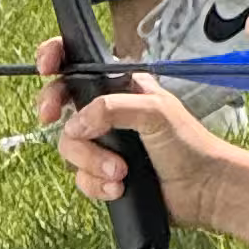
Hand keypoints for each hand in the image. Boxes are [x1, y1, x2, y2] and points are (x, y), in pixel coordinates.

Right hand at [49, 63, 248, 235]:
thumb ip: (113, 108)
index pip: (79, 64)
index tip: (46, 68)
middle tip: (51, 117)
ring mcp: (104, 143)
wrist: (202, 189)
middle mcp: (108, 112)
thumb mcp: (155, 111)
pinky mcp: (103, 174)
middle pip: (62, 104)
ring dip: (92, 161)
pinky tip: (119, 186)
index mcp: (120, 86)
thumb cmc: (189, 143)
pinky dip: (97, 184)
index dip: (56, 59)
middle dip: (54, 110)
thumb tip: (77, 122)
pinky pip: (81, 178)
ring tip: (119, 171)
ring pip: (69, 147)